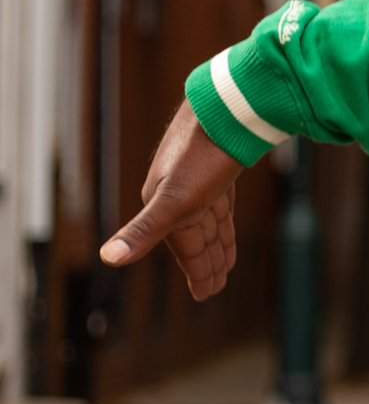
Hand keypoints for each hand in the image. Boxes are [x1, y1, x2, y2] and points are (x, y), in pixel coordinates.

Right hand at [99, 102, 247, 299]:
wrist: (225, 109)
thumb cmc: (201, 155)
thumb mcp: (174, 200)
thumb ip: (142, 231)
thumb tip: (107, 258)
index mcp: (167, 206)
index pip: (186, 249)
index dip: (198, 272)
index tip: (206, 294)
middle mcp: (179, 195)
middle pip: (198, 238)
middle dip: (208, 262)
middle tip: (217, 286)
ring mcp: (200, 181)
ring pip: (210, 222)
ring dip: (217, 243)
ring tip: (226, 265)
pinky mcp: (220, 168)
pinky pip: (220, 204)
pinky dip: (224, 219)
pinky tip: (226, 226)